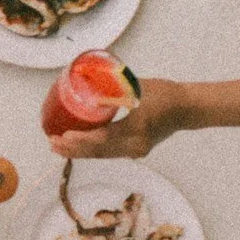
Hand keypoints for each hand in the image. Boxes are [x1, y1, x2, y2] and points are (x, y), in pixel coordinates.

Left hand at [48, 81, 178, 159]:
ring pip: (102, 155)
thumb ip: (114, 89)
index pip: (104, 138)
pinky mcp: (135, 151)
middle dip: (74, 149)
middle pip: (99, 152)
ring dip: (80, 153)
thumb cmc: (165, 94)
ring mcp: (136, 151)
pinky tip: (77, 148)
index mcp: (137, 129)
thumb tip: (88, 84)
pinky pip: (109, 154)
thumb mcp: (137, 88)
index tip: (63, 136)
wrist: (187, 109)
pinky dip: (92, 151)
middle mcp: (135, 146)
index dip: (82, 139)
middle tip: (52, 142)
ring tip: (58, 148)